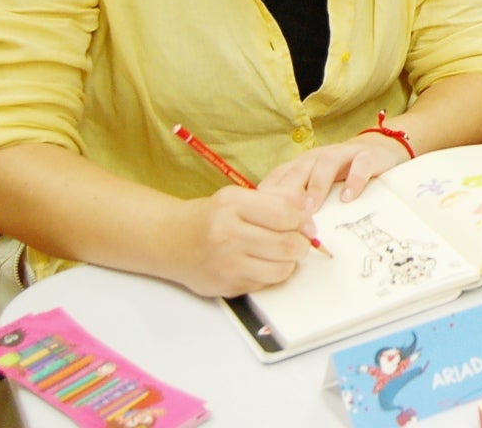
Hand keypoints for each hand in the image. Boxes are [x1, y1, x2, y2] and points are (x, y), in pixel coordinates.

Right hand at [167, 184, 313, 296]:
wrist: (171, 240)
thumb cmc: (213, 216)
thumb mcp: (241, 196)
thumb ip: (278, 197)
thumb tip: (310, 209)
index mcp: (232, 205)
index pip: (285, 213)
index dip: (302, 219)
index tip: (302, 221)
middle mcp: (227, 234)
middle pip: (287, 244)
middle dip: (301, 243)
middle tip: (298, 239)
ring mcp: (226, 263)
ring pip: (282, 268)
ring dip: (290, 261)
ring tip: (282, 252)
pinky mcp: (226, 286)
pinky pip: (267, 283)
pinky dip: (273, 273)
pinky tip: (263, 263)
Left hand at [258, 138, 401, 211]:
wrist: (380, 152)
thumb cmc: (342, 179)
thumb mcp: (317, 191)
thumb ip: (299, 206)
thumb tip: (275, 235)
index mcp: (301, 166)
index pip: (279, 178)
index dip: (270, 198)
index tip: (262, 221)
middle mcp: (318, 157)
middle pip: (298, 170)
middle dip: (290, 194)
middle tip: (285, 219)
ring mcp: (343, 154)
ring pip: (325, 164)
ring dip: (316, 186)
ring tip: (312, 210)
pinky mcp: (368, 155)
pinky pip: (360, 164)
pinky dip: (354, 180)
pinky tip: (348, 197)